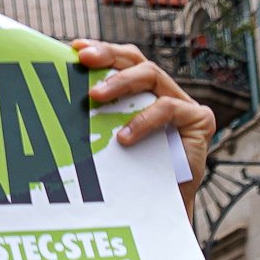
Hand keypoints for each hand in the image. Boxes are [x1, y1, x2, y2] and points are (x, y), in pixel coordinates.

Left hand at [77, 42, 214, 207]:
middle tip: (83, 60)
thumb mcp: (111, 142)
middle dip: (108, 55)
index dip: (103, 50)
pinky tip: (124, 137)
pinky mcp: (200, 119)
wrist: (162, 211)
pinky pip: (168, 108)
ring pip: (151, 75)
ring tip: (95, 97)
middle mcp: (165, 92)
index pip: (124, 61)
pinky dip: (143, 120)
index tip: (75, 48)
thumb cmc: (135, 176)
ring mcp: (185, 104)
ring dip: (121, 82)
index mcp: (145, 93)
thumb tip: (58, 100)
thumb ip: (98, 119)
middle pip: (137, 60)